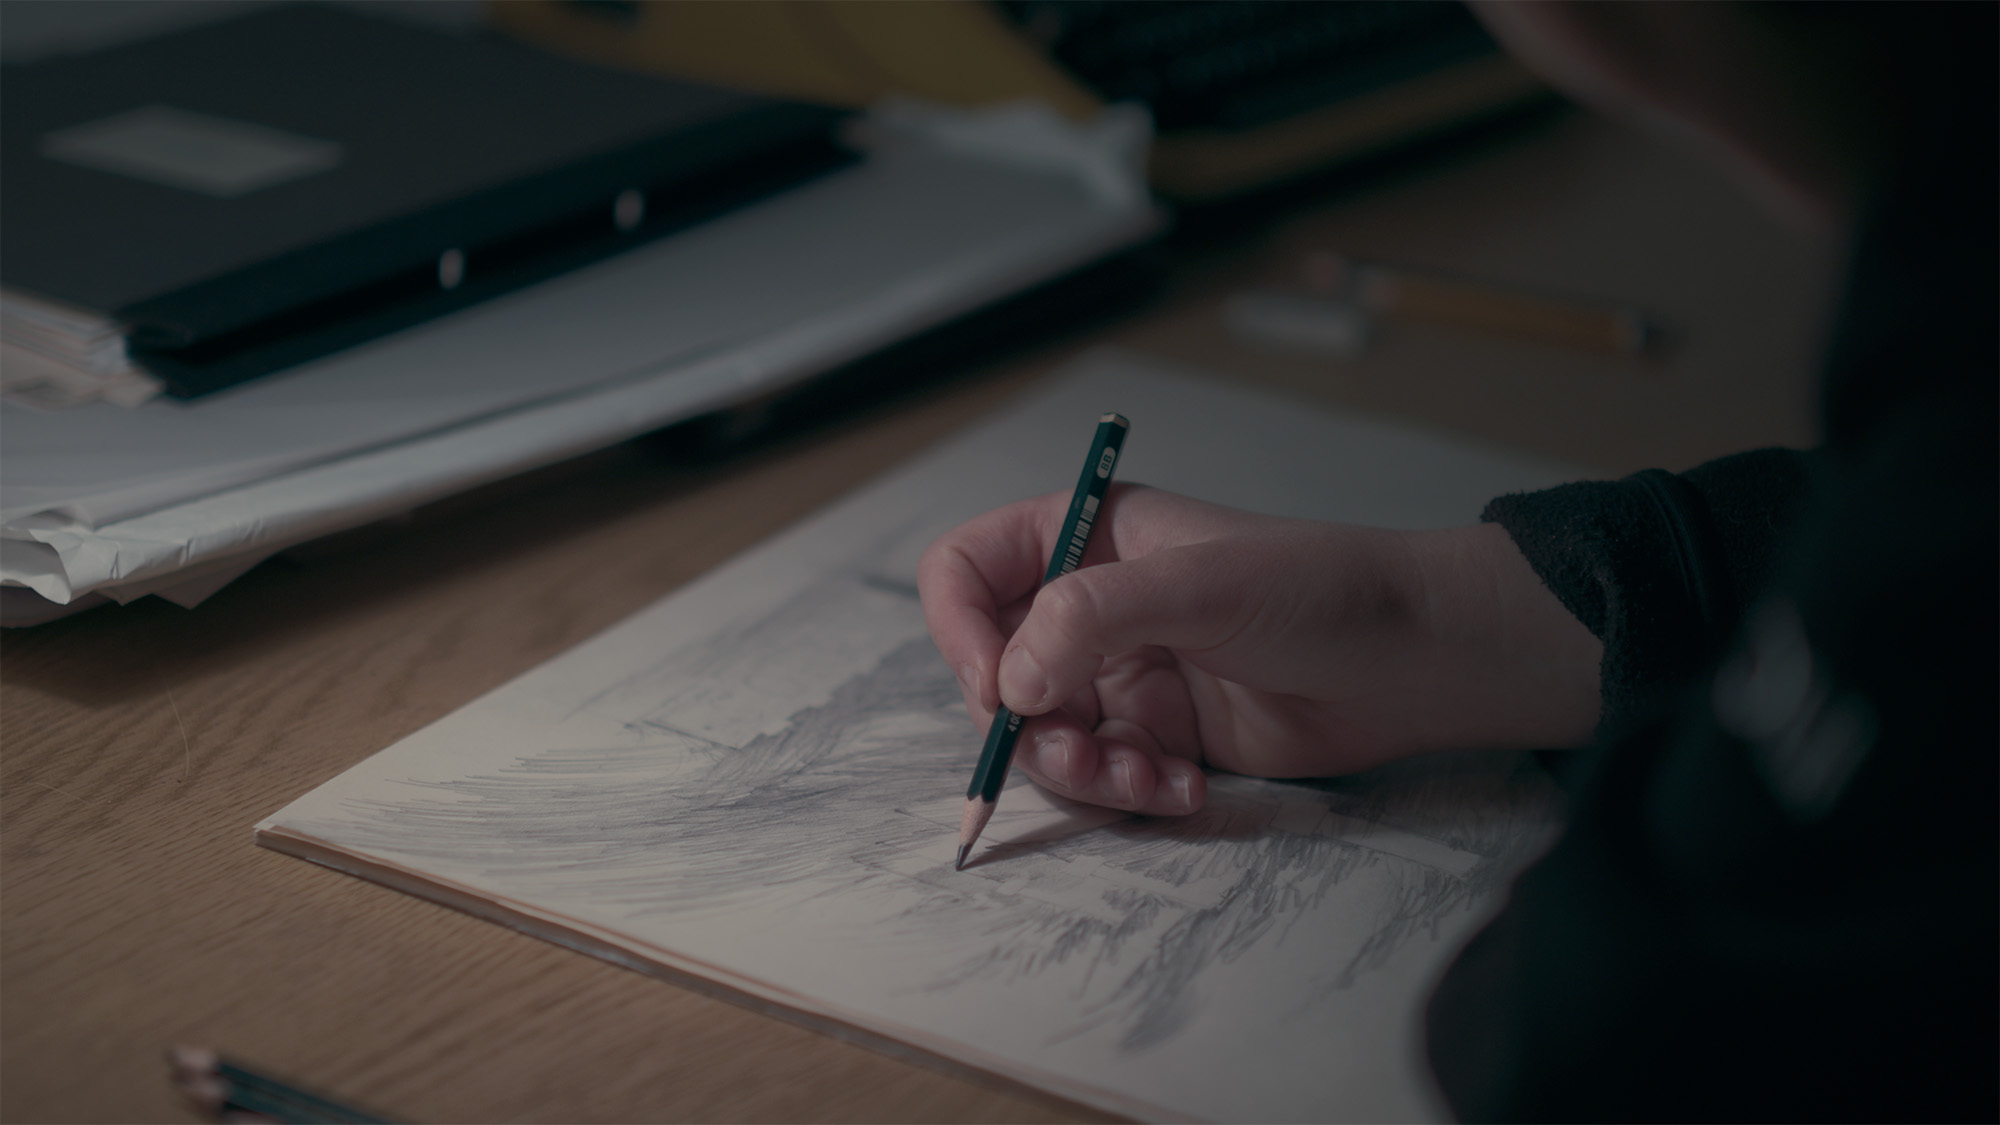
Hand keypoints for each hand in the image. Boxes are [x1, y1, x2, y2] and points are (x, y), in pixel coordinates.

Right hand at [918, 485, 1601, 815]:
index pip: (969, 571)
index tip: (993, 686)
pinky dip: (1130, 792)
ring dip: (1079, 771)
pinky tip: (1183, 787)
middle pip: (996, 673)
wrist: (1418, 660)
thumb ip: (1090, 619)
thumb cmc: (1319, 588)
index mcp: (1086, 538)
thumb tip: (1009, 688)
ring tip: (1143, 778)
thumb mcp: (1199, 583)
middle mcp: (1093, 605)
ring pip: (1045, 737)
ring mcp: (1126, 672)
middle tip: (1078, 755)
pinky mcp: (1162, 733)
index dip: (959, 630)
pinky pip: (1106, 776)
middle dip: (1024, 727)